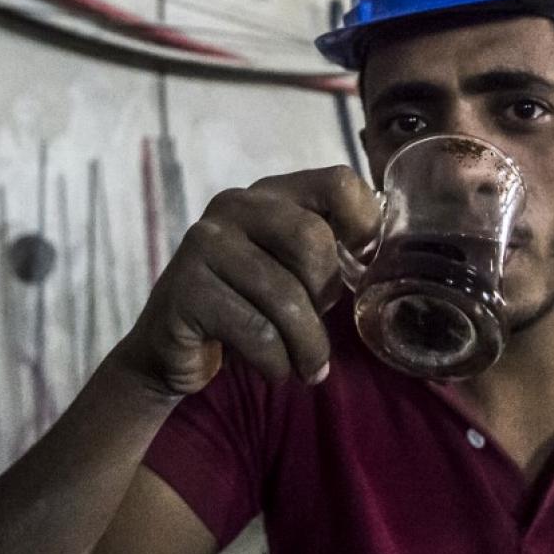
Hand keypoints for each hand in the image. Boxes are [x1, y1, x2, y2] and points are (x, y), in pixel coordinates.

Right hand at [112, 166, 379, 396]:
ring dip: (308, 344)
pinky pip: (256, 330)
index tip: (364, 264)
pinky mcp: (184, 289)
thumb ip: (327, 250)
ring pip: (286, 296)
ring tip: (310, 367)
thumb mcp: (292, 270)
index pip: (338, 183)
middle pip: (313, 241)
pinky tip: (276, 370)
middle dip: (327, 293)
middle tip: (321, 322)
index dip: (365, 222)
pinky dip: (277, 362)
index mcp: (272, 193)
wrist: (172, 349)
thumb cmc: (249, 306)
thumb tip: (381, 253)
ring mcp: (204, 244)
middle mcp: (235, 206)